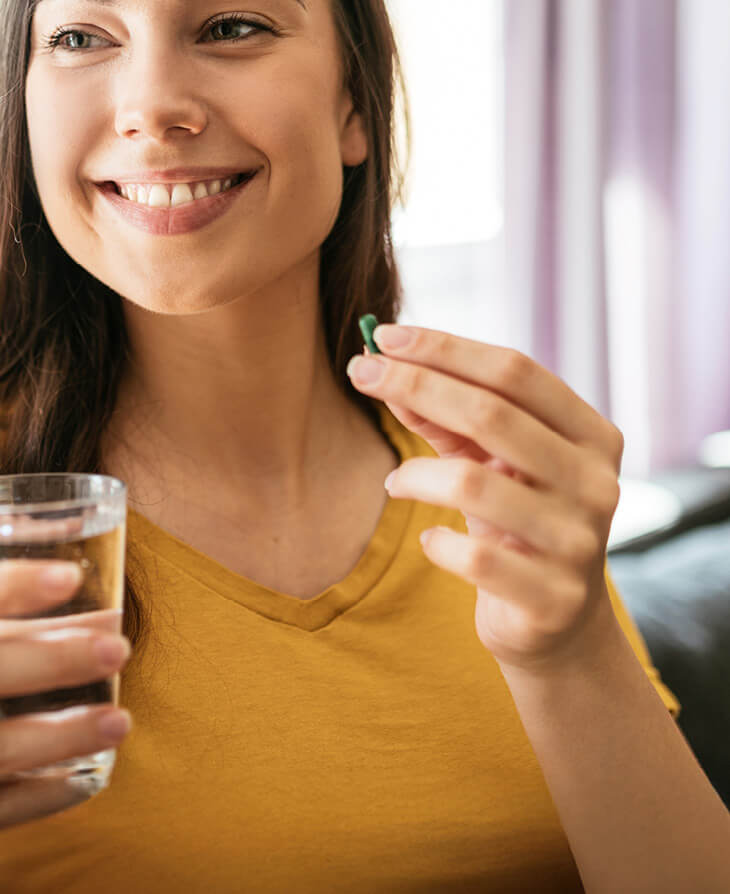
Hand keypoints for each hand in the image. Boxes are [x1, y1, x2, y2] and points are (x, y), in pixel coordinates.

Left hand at [346, 325, 623, 675]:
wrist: (557, 623)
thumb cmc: (515, 520)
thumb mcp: (489, 461)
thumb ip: (444, 417)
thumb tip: (383, 365)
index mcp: (591, 435)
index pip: (515, 371)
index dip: (445, 348)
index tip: (383, 335)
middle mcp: (597, 483)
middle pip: (494, 414)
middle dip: (416, 384)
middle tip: (361, 373)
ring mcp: (580, 542)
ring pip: (475, 484)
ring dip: (415, 475)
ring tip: (395, 481)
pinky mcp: (554, 599)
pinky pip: (475, 558)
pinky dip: (438, 541)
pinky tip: (430, 538)